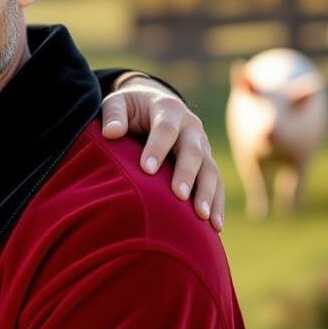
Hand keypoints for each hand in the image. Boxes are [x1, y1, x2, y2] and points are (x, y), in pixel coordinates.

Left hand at [101, 77, 223, 231]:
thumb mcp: (118, 102)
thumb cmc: (130, 108)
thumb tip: (110, 132)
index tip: (146, 170)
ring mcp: (202, 145)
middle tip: (179, 195)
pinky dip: (217, 204)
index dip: (156, 148)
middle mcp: (190, 126)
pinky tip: (215, 226)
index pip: (165, 129)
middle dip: (187, 173)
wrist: (153, 104)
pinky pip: (216, 183)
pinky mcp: (207, 162)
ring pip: (209, 170)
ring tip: (202, 217)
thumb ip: (113, 114)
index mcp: (168, 109)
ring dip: (208, 193)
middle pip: (193, 151)